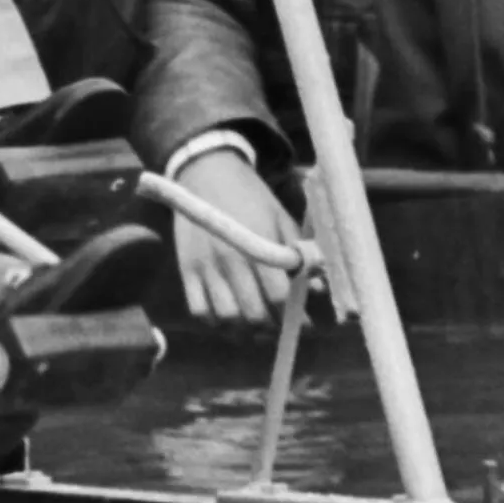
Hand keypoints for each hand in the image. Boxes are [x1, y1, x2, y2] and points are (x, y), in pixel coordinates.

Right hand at [172, 148, 302, 327]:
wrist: (206, 173)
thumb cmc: (251, 196)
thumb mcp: (281, 218)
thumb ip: (299, 254)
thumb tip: (317, 287)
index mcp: (256, 246)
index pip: (277, 295)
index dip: (294, 314)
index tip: (303, 322)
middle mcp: (229, 260)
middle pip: (253, 313)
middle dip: (271, 326)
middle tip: (280, 324)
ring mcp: (205, 268)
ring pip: (226, 318)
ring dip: (244, 329)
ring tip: (256, 326)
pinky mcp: (186, 270)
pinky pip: (199, 310)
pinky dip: (216, 322)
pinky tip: (230, 317)